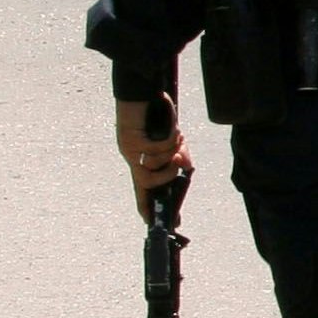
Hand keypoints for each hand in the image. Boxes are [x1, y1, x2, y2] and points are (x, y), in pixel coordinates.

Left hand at [115, 98, 191, 219]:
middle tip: (179, 159)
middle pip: (149, 183)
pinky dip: (169, 139)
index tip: (151, 223)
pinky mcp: (133, 141)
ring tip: (174, 135)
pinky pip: (158, 150)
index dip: (146, 206)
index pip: (143, 189)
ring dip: (172, 150)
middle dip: (168, 175)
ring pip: (157, 165)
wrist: (141, 94)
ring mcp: (131, 151)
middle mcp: (133, 159)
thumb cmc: (155, 117)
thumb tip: (186, 168)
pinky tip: (169, 128)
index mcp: (140, 161)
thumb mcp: (173, 140)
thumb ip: (180, 156)